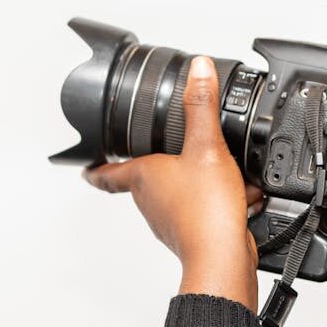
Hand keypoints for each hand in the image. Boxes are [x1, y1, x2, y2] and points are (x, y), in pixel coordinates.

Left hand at [81, 56, 264, 309]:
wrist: (223, 256)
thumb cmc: (205, 210)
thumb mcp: (206, 145)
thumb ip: (202, 105)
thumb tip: (198, 71)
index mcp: (142, 177)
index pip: (105, 172)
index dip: (93, 165)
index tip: (84, 164)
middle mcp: (150, 200)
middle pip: (149, 176)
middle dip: (167, 161)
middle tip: (177, 148)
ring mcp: (170, 218)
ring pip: (182, 191)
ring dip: (202, 179)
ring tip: (225, 171)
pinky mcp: (193, 232)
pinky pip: (205, 206)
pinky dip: (222, 198)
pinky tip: (241, 194)